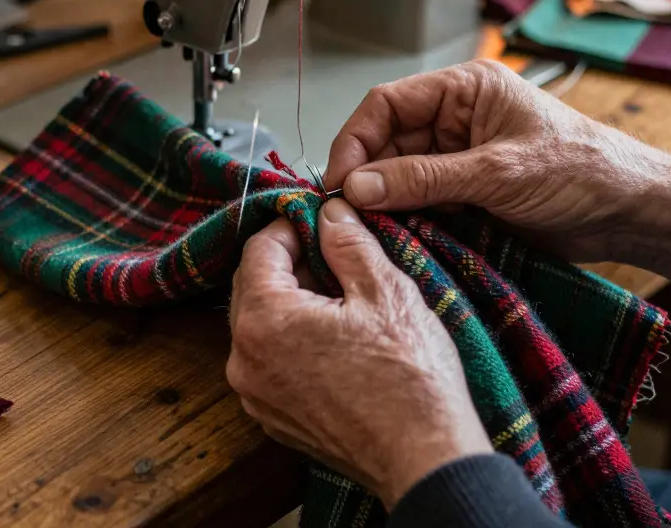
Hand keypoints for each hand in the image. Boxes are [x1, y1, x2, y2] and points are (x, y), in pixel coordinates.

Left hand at [227, 200, 491, 507]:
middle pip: (252, 287)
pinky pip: (271, 363)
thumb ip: (349, 243)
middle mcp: (245, 360)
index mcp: (265, 320)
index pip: (259, 249)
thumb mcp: (386, 291)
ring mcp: (256, 395)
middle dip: (289, 263)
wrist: (425, 458)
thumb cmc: (410, 378)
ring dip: (291, 303)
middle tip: (334, 255)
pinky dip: (293, 342)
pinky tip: (337, 340)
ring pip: (261, 326)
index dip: (292, 225)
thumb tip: (331, 211)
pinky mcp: (273, 419)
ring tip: (341, 298)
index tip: (321, 220)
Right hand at [324, 60, 670, 301]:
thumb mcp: (497, 173)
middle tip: (347, 218)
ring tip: (371, 233)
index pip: (386, 104)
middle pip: (385, 143)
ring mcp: (459, 158)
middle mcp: (455, 119)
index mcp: (464, 90)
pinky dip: (407, 221)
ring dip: (385, 204)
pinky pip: (420, 204)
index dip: (354, 142)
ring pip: (398, 177)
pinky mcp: (466, 193)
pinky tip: (398, 240)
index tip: (338, 184)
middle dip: (365, 178)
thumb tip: (356, 186)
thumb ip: (424, 178)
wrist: (630, 213)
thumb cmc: (582, 172)